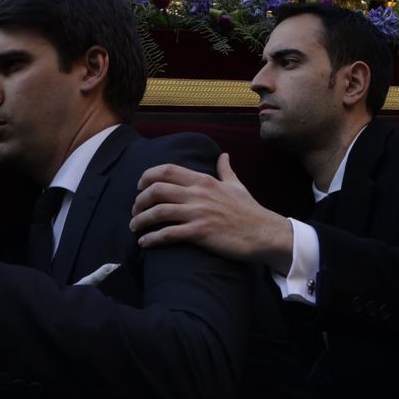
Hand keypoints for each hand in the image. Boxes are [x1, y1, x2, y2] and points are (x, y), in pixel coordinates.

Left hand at [132, 153, 292, 271]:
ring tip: (135, 228)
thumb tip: (223, 155)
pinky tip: (144, 243)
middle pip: (156, 189)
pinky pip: (168, 234)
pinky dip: (152, 238)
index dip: (147, 177)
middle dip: (139, 200)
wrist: (263, 233)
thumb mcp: (237, 186)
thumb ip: (225, 170)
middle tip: (135, 210)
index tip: (140, 187)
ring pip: (158, 211)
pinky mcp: (200, 233)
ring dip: (140, 220)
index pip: (167, 170)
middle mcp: (198, 194)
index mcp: (204, 180)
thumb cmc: (249, 211)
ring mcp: (198, 213)